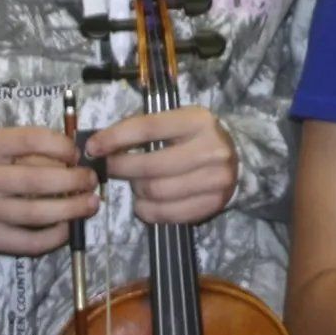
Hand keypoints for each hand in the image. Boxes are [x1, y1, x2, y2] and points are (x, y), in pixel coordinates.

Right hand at [0, 125, 99, 255]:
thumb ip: (30, 149)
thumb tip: (75, 157)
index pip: (30, 140)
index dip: (61, 146)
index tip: (77, 154)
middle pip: (36, 179)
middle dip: (73, 180)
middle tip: (91, 180)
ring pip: (35, 212)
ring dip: (71, 208)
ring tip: (91, 204)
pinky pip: (28, 241)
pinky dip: (54, 236)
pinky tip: (68, 228)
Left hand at [87, 105, 237, 223]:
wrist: (241, 158)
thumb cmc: (196, 136)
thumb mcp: (176, 120)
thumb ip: (143, 128)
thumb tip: (101, 143)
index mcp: (197, 120)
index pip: (148, 128)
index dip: (115, 138)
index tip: (94, 147)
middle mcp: (210, 149)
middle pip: (150, 166)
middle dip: (121, 168)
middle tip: (109, 168)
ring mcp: (215, 180)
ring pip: (157, 192)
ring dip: (136, 191)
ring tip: (134, 184)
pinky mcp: (213, 204)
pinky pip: (167, 214)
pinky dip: (147, 210)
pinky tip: (144, 202)